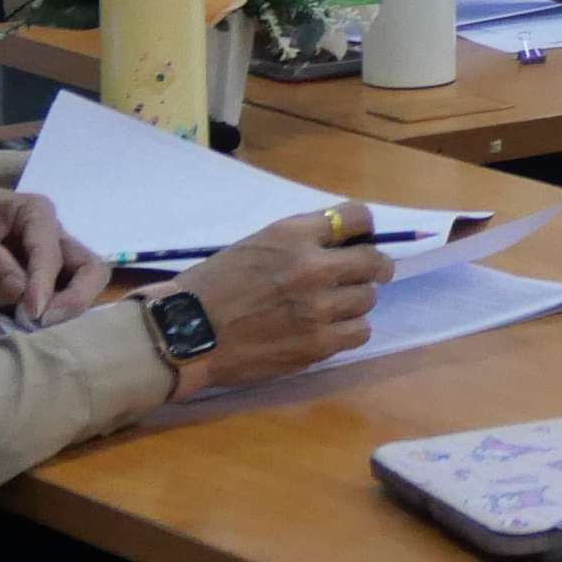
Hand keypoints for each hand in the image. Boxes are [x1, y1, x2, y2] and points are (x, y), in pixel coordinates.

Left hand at [0, 177, 116, 321]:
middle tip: (46, 320)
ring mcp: (47, 259)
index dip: (45, 285)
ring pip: (81, 285)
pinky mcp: (35, 280)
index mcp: (36, 213)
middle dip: (77, 297)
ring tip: (37, 326)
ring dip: (67, 309)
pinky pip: (56, 299)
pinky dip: (50, 315)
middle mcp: (51, 235)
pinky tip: (29, 328)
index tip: (32, 313)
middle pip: (89, 268)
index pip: (51, 253)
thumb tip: (20, 294)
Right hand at [152, 212, 389, 397]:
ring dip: (355, 302)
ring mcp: (319, 309)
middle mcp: (314, 268)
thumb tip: (340, 243)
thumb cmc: (213, 285)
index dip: (363, 228)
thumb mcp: (257, 244)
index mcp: (294, 235)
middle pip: (374, 262)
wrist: (187, 332)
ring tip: (333, 306)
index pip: (358, 216)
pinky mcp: (318, 345)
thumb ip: (299, 241)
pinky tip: (328, 328)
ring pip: (368, 300)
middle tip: (361, 275)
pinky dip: (349, 330)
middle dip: (372, 268)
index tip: (359, 239)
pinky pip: (360, 333)